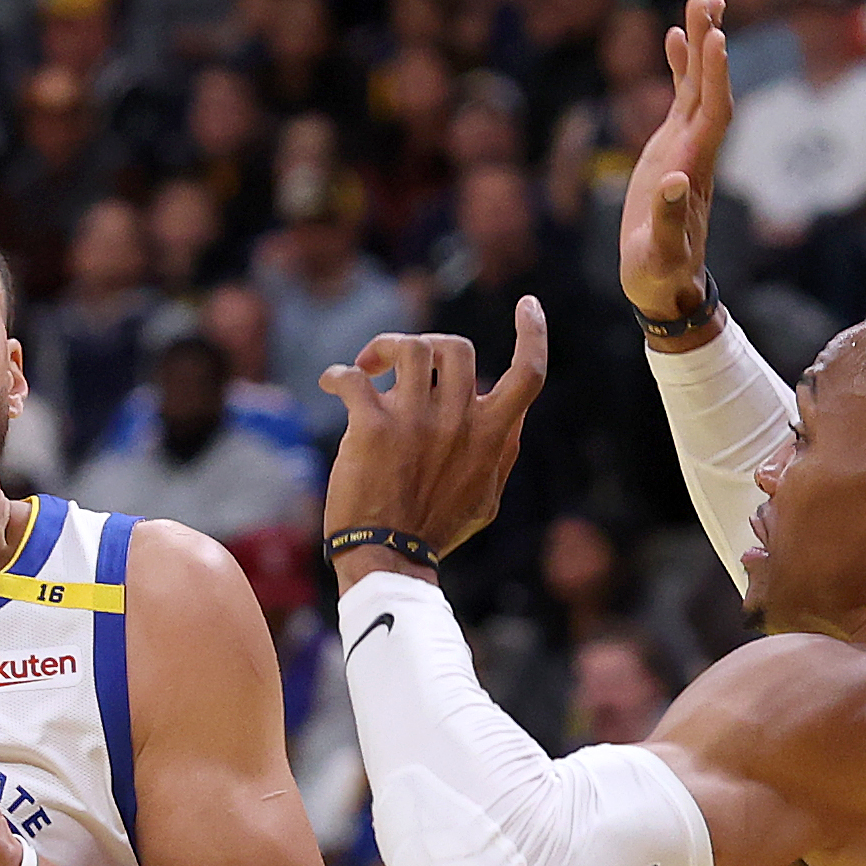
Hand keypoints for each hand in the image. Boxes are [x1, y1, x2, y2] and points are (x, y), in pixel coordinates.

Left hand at [319, 307, 547, 585]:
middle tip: (399, 363)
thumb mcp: (487, 498)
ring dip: (385, 347)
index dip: (533, 334)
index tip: (528, 305)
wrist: (388, 560)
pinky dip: (338, 375)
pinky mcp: (372, 428)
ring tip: (369, 368)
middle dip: (427, 343)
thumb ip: (502, 452)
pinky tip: (332, 384)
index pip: (528, 375)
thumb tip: (513, 415)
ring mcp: (416, 422)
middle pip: (455, 345)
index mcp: (492, 435)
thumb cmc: (435, 531)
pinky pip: (353, 378)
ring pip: (411, 347)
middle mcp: (459, 421)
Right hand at [618, 0, 734, 328]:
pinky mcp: (671, 148)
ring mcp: (685, 145)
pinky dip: (680, 67)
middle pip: (710, 86)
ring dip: (700, 44)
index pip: (712, 112)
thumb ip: (669, 219)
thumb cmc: (660, 273)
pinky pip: (681, 98)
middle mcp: (696, 150)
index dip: (715, 76)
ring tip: (699, 1)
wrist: (665, 284)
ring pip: (698, 85)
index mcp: (694, 168)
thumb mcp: (660, 253)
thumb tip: (674, 181)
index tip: (716, 39)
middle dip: (709, 43)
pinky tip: (674, 38)